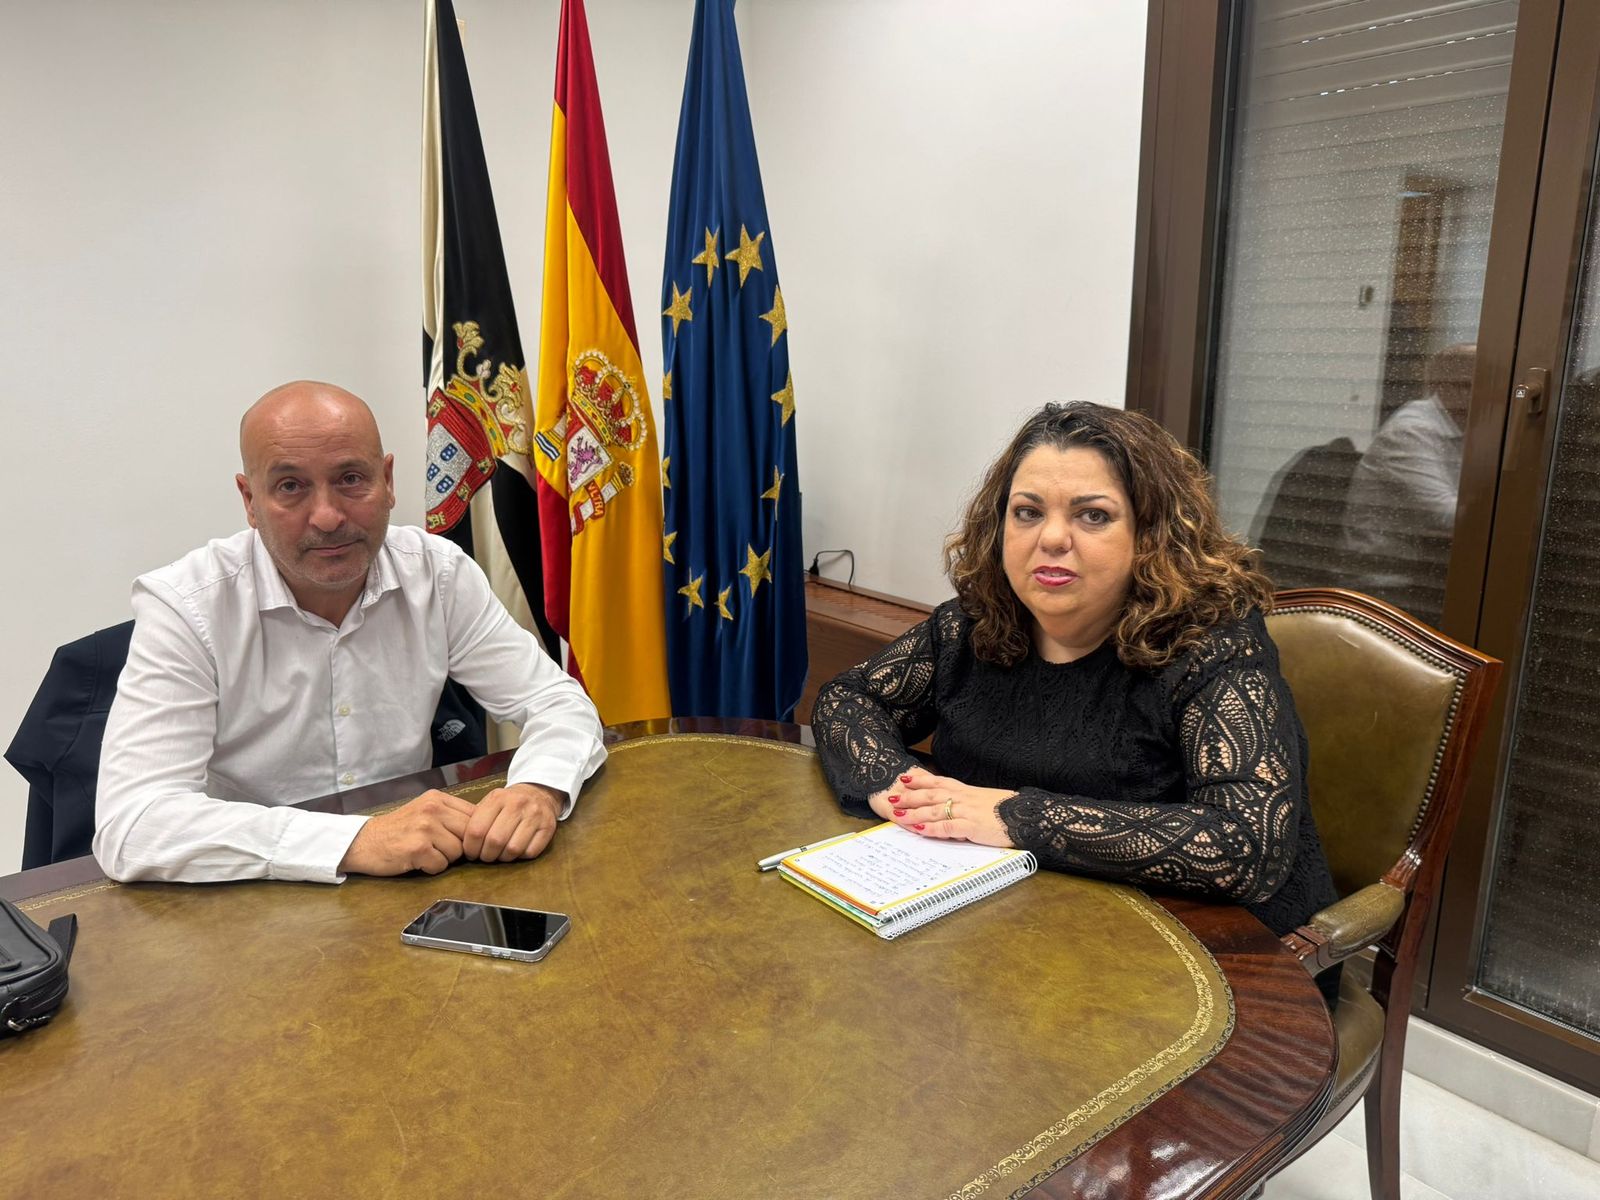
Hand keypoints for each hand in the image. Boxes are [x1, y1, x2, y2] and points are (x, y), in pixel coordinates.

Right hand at [338, 790, 476, 875]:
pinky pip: (441, 865)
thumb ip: (451, 815)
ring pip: (457, 852)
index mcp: (437, 798)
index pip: (475, 815)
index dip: (473, 833)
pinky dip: (431, 868)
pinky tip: (418, 861)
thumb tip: (485, 827)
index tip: (463, 842)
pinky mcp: (417, 847)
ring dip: (444, 859)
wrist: (363, 842)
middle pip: (470, 834)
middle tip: (441, 850)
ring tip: (426, 853)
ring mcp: (425, 827)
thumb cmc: (398, 830)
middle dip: (460, 847)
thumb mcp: (425, 812)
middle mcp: (433, 809)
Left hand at [460, 783, 564, 862]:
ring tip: (500, 855)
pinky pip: (530, 852)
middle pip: (494, 841)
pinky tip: (516, 851)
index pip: (476, 830)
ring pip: (513, 849)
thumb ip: (475, 819)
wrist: (538, 793)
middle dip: (486, 856)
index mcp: (498, 798)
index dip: (470, 847)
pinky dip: (520, 857)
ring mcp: (535, 815)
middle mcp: (517, 804)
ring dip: (503, 858)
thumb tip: (459, 842)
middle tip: (484, 857)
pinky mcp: (548, 828)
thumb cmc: (508, 803)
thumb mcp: (490, 803)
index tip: (470, 853)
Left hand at [870, 767, 1015, 847]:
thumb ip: (967, 802)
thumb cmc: (1006, 810)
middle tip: (891, 797)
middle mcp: (963, 797)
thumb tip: (953, 807)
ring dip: (913, 812)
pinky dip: (931, 828)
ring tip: (897, 815)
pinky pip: (946, 827)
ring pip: (933, 810)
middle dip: (909, 796)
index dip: (919, 780)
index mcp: (966, 790)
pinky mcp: (971, 826)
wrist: (1025, 816)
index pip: (937, 782)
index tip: (904, 778)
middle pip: (930, 794)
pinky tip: (919, 829)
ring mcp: (966, 811)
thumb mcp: (984, 800)